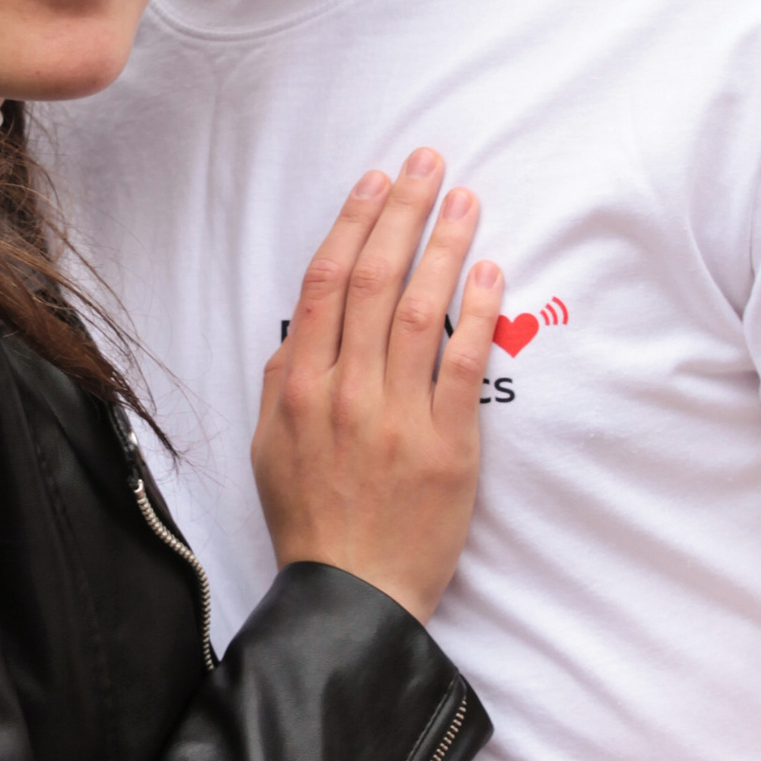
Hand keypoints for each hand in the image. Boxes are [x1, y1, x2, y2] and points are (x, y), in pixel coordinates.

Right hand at [251, 151, 498, 622]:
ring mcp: (396, 417)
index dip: (352, 223)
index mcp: (298, 388)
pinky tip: (492, 269)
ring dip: (446, 245)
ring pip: (421, 309)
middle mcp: (344, 392)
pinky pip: (463, 364)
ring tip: (467, 200)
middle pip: (374, 280)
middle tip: (428, 163)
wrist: (353, 596)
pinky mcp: (447, 444)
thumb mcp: (268, 450)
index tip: (376, 182)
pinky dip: (478, 311)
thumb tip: (299, 332)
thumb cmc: (310, 525)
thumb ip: (280, 384)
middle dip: (403, 212)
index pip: (325, 284)